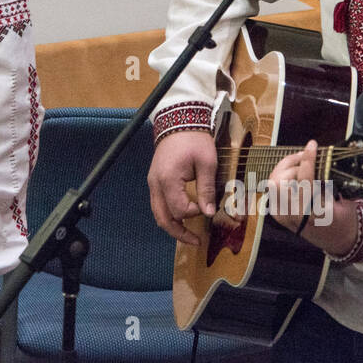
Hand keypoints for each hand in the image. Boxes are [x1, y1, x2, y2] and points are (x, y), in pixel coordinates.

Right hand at [148, 129, 216, 245]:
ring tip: (189, 234)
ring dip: (173, 226)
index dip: (194, 213)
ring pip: (158, 213)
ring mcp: (153, 182)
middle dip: (179, 233)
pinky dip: (169, 214)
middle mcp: (156, 184)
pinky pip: (158, 203)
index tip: (207, 206)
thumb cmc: (194, 140)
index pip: (179, 210)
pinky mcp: (155, 179)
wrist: (179, 121)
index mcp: (168, 180)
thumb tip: (209, 212)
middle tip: (195, 242)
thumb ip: (207, 189)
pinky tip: (182, 217)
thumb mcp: (207, 163)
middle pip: (163, 218)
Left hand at [266, 140, 355, 255]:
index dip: (308, 158)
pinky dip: (282, 178)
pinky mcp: (277, 214)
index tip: (312, 144)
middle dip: (293, 164)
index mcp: (313, 213)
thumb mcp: (343, 198)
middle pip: (281, 180)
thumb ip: (329, 180)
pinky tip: (294, 174)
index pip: (304, 179)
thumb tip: (319, 158)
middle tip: (307, 157)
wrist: (337, 240)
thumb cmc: (344, 218)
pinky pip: (273, 189)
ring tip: (301, 164)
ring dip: (286, 169)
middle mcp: (293, 216)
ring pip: (273, 182)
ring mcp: (282, 216)